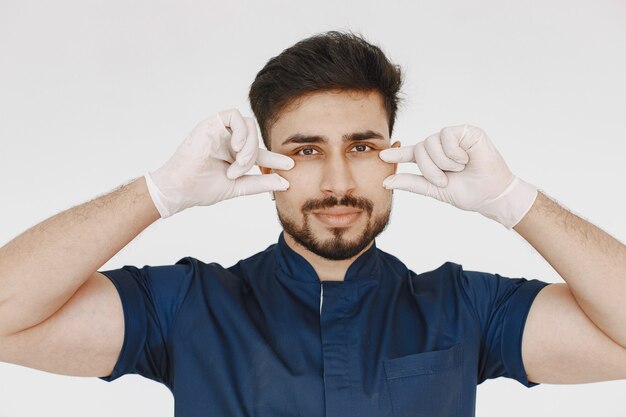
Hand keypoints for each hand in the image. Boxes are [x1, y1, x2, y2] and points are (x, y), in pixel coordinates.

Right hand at [144, 109, 293, 218]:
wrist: (179, 188)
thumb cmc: (201, 188)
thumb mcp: (237, 187)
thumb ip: (260, 183)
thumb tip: (285, 183)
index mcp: (234, 156)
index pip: (260, 154)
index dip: (275, 158)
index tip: (291, 166)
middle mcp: (228, 141)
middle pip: (255, 136)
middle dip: (256, 153)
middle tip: (244, 168)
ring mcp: (220, 132)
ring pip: (248, 125)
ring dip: (247, 146)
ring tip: (237, 162)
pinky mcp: (211, 124)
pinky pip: (234, 116)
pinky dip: (240, 132)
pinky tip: (235, 147)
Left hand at [379, 124, 536, 228]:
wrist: (492, 194)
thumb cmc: (467, 192)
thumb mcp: (434, 189)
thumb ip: (410, 183)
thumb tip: (385, 182)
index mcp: (433, 159)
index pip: (411, 154)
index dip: (397, 154)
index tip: (381, 156)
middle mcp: (441, 146)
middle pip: (420, 149)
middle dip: (429, 168)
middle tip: (444, 179)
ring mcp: (454, 137)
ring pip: (430, 142)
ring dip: (442, 162)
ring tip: (459, 168)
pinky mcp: (466, 131)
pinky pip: (446, 136)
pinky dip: (454, 152)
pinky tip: (466, 158)